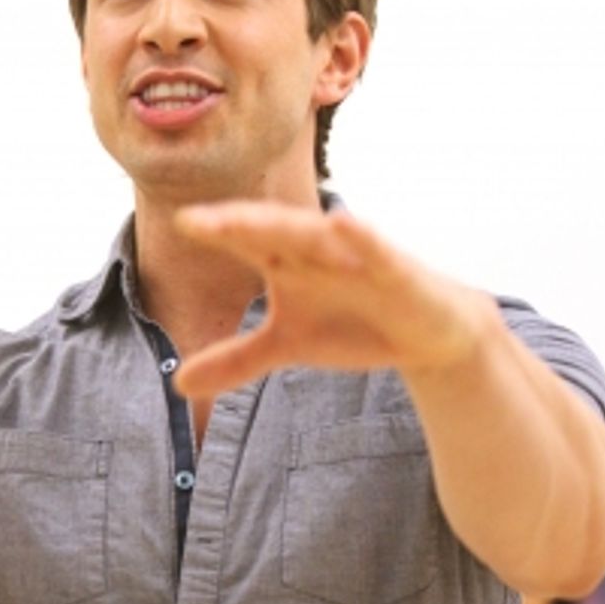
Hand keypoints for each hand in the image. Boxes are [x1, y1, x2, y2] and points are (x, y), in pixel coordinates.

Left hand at [171, 202, 489, 398]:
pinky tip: (345, 224)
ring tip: (252, 220)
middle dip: (238, 223)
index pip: (245, 239)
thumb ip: (236, 359)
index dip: (217, 230)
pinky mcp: (397, 270)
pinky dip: (363, 239)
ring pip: (318, 235)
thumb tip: (177, 383)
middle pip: (272, 230)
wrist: (426, 336)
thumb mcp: (288, 345)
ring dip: (287, 226)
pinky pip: (378, 251)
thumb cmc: (352, 324)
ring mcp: (358, 255)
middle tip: (199, 221)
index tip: (182, 223)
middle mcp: (317, 248)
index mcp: (287, 259)